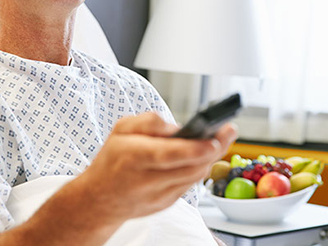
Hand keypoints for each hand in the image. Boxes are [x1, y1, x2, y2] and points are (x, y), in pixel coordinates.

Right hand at [76, 112, 236, 223]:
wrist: (99, 199)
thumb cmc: (112, 160)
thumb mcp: (120, 129)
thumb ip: (148, 122)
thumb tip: (177, 127)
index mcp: (132, 157)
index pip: (168, 155)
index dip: (195, 149)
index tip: (214, 140)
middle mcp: (146, 180)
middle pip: (190, 167)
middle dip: (214, 149)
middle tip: (228, 131)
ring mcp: (158, 196)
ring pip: (194, 176)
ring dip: (209, 157)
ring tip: (220, 138)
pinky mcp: (166, 204)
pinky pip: (189, 184)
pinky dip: (198, 168)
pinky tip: (204, 154)